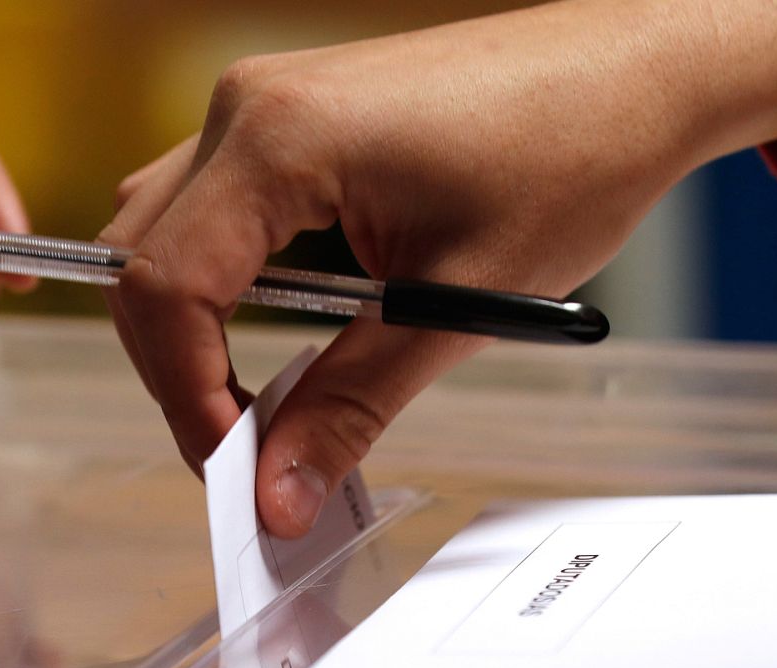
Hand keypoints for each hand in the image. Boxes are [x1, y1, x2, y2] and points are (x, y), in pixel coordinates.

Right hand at [102, 0, 776, 536]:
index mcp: (279, 139)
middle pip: (141, 262)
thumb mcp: (455, 305)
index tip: (236, 469)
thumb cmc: (572, 152)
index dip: (186, 397)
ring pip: (160, 234)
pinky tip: (283, 330)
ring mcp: (261, 102)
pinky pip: (207, 207)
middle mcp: (248, 106)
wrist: (635, 67)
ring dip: (194, 327)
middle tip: (246, 453)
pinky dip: (221, 282)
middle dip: (178, 372)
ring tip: (261, 403)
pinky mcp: (285, 114)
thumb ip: (349, 405)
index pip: (164, 288)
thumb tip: (278, 491)